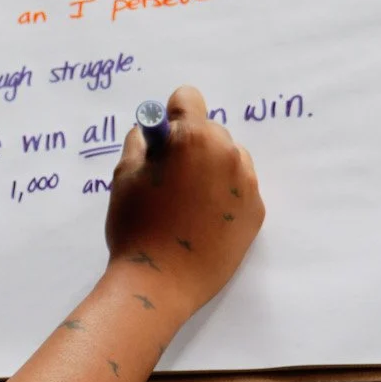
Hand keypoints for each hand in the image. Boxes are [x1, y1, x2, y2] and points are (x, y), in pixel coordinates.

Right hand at [104, 85, 263, 315]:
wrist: (160, 283)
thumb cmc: (136, 227)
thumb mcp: (124, 176)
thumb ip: (139, 142)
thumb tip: (152, 132)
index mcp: (194, 138)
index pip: (188, 98)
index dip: (170, 115)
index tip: (161, 140)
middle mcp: (228, 153)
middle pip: (210, 130)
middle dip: (191, 146)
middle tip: (170, 181)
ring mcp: (247, 183)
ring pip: (229, 158)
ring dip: (211, 169)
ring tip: (188, 204)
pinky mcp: (256, 212)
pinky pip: (240, 187)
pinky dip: (224, 196)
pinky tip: (203, 221)